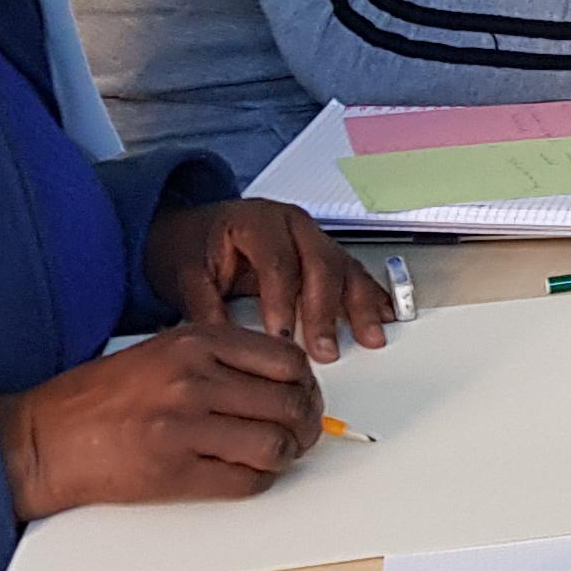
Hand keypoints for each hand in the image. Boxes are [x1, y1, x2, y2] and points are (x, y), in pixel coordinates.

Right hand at [0, 323, 323, 520]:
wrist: (42, 440)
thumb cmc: (99, 399)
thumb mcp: (162, 353)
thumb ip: (221, 359)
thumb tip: (287, 383)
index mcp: (194, 343)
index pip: (288, 361)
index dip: (306, 386)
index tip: (302, 398)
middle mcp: (193, 378)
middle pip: (291, 404)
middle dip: (305, 426)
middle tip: (298, 436)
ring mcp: (184, 425)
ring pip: (276, 445)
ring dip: (284, 457)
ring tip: (270, 457)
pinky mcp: (175, 471)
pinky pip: (247, 481)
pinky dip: (257, 482)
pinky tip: (243, 474)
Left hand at [145, 198, 392, 361]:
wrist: (199, 232)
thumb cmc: (195, 247)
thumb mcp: (187, 273)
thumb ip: (203, 307)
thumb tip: (221, 342)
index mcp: (257, 221)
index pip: (277, 262)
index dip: (281, 302)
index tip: (280, 338)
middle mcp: (292, 225)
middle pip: (320, 264)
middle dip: (325, 311)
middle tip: (323, 348)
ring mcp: (314, 237)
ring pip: (345, 267)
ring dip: (359, 305)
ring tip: (368, 337)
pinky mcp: (327, 253)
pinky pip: (356, 272)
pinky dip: (371, 296)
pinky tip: (383, 316)